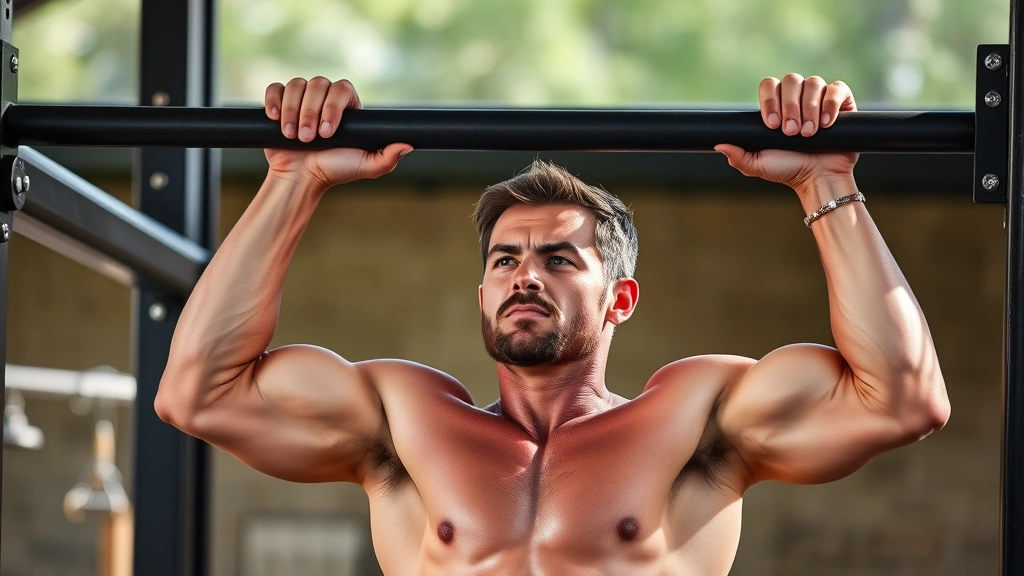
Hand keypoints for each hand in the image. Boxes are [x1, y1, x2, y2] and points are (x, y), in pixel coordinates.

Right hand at [263, 77, 412, 189]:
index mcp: (347, 107)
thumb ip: (388, 157)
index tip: (328, 132)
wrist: (302, 178)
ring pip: (296, 85)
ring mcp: (302, 99)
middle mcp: (325, 98)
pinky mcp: (281, 103)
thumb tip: (408, 145)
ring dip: (292, 110)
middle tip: (309, 138)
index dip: (333, 106)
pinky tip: (275, 119)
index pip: (342, 88)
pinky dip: (274, 101)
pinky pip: (275, 89)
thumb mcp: (366, 166)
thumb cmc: (335, 171)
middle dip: (311, 112)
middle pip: (318, 84)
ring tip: (292, 135)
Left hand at [716, 74, 858, 192]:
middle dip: (789, 107)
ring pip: (813, 83)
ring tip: (808, 133)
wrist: (818, 179)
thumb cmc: (788, 170)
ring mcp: (819, 98)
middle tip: (791, 132)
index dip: (770, 101)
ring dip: (809, 108)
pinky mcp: (842, 102)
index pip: (769, 86)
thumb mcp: (758, 165)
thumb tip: (719, 144)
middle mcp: (797, 97)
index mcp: (776, 106)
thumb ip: (738, 155)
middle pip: (791, 80)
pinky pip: (836, 89)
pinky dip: (830, 104)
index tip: (772, 125)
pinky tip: (825, 123)